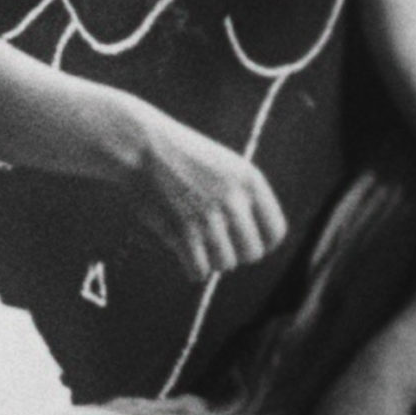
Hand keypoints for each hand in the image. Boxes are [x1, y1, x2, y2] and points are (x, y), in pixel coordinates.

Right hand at [118, 103, 287, 284]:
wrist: (140, 144)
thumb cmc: (179, 156)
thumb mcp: (223, 166)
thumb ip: (243, 198)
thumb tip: (255, 248)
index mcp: (250, 180)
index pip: (275, 232)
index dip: (262, 243)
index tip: (243, 243)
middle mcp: (235, 199)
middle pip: (252, 253)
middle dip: (234, 254)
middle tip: (214, 245)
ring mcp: (210, 216)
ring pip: (225, 264)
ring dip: (210, 260)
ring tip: (195, 244)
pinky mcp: (183, 230)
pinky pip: (200, 270)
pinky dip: (192, 268)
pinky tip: (183, 254)